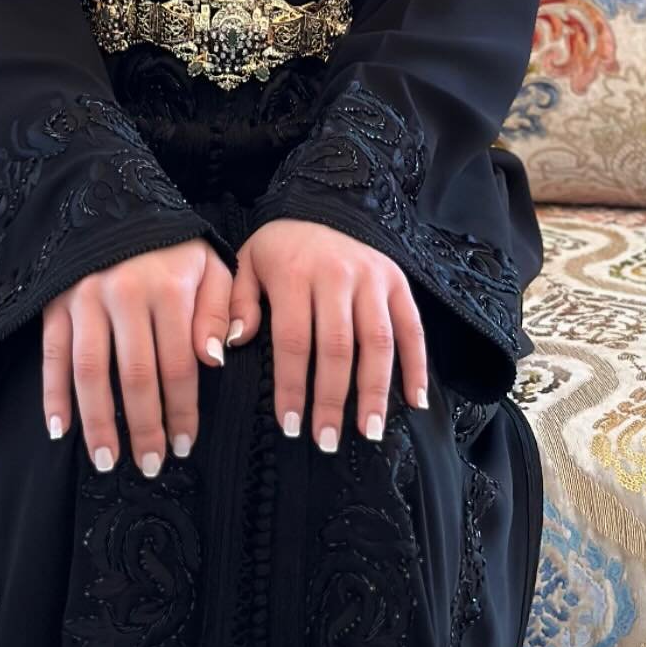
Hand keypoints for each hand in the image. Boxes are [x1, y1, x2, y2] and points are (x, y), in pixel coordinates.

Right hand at [40, 237, 233, 473]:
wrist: (116, 202)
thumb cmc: (172, 246)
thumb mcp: (211, 265)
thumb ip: (219, 311)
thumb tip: (214, 360)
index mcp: (169, 288)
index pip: (179, 365)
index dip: (183, 410)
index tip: (186, 444)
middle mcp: (124, 294)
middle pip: (135, 376)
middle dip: (144, 427)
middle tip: (150, 464)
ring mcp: (85, 298)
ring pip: (91, 371)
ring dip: (98, 422)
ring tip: (107, 461)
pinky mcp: (56, 302)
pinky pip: (52, 355)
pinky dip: (52, 394)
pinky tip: (59, 429)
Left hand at [226, 219, 428, 448]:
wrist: (320, 206)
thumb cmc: (280, 249)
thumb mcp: (245, 265)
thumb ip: (232, 305)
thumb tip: (228, 347)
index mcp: (295, 273)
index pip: (293, 340)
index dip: (293, 386)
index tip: (289, 425)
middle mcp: (337, 274)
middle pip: (338, 347)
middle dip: (333, 399)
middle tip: (326, 440)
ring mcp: (372, 277)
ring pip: (378, 341)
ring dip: (375, 390)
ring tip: (369, 431)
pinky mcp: (397, 281)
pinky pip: (413, 327)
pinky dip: (417, 365)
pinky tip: (415, 400)